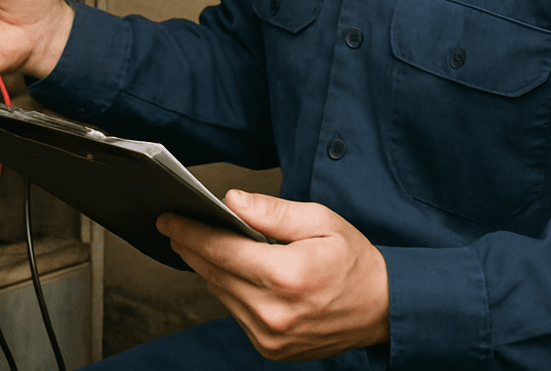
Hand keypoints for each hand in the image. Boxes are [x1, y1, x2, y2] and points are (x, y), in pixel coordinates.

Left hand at [157, 191, 388, 361]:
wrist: (382, 309)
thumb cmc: (352, 259)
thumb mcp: (319, 220)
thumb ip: (272, 212)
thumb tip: (231, 201)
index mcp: (287, 277)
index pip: (222, 250)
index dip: (190, 232)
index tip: (168, 217)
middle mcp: (274, 313)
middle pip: (215, 273)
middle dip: (191, 246)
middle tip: (172, 224)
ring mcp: (271, 337)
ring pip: (221, 294)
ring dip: (205, 267)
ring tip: (193, 241)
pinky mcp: (271, 349)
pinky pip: (235, 312)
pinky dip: (226, 288)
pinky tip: (223, 269)